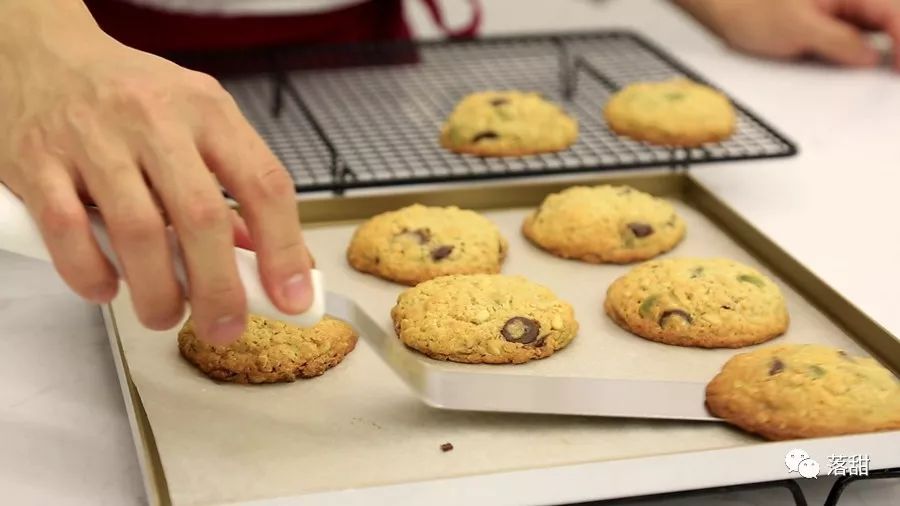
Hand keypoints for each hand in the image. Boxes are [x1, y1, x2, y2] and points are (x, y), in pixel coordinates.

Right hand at [0, 1, 312, 343]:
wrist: (42, 54)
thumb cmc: (131, 96)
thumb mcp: (197, 121)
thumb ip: (232, 184)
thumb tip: (266, 258)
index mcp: (208, 110)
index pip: (264, 183)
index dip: (284, 249)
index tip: (293, 298)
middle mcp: (155, 119)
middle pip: (201, 217)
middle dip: (220, 289)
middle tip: (225, 326)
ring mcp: (93, 138)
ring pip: (138, 231)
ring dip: (158, 292)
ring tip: (165, 313)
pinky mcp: (38, 161)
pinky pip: (67, 232)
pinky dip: (92, 273)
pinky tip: (107, 287)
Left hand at [676, 0, 899, 68]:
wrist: (726, 8)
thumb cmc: (753, 9)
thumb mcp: (798, 29)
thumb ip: (839, 42)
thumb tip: (871, 58)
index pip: (893, 13)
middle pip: (892, 19)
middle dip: (899, 48)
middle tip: (895, 78)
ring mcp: (845, 8)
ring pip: (881, 28)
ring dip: (889, 50)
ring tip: (889, 75)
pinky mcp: (835, 21)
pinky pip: (863, 35)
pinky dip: (870, 51)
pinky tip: (870, 68)